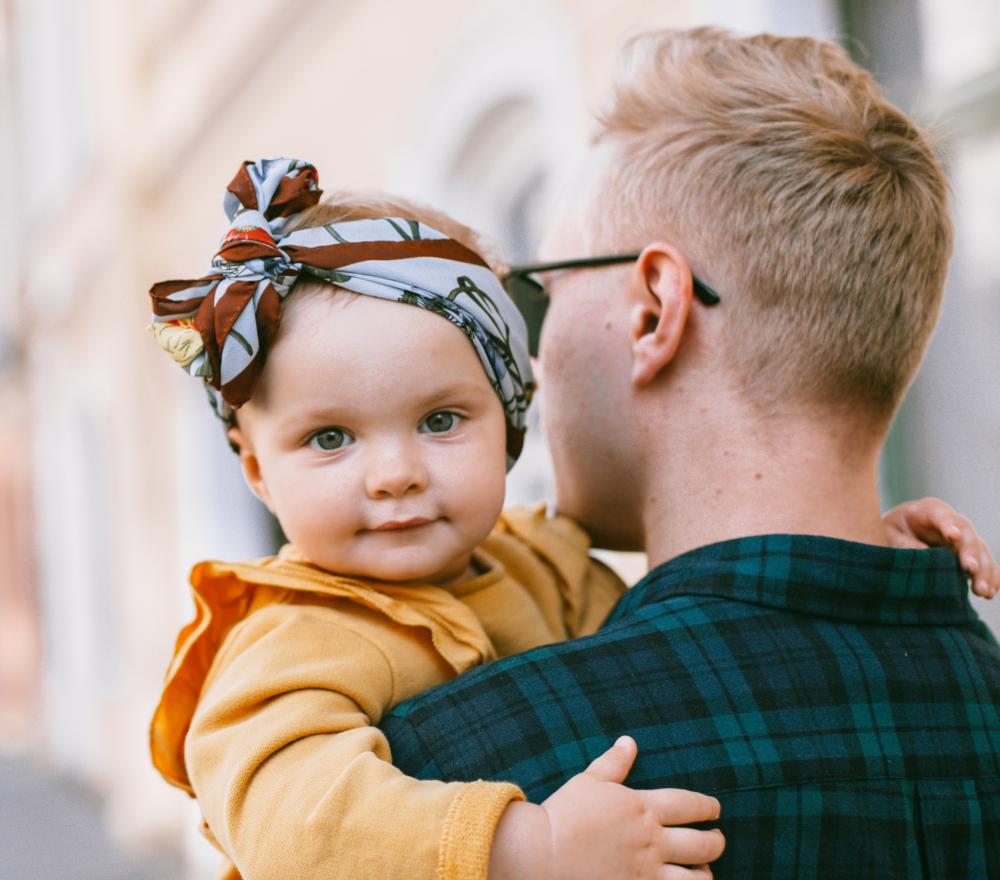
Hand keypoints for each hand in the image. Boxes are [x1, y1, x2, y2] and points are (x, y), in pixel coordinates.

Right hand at [489, 736, 723, 879]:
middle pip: (704, 843)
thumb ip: (614, 762)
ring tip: (703, 871)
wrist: (543, 852)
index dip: (708, 806)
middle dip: (716, 841)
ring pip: (697, 879)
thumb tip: (629, 742)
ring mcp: (647, 871)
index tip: (715, 809)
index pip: (690, 804)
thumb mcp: (590, 780)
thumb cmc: (565, 813)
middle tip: (717, 839)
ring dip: (705, 874)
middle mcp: (652, 840)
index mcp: (642, 808)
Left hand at [883, 497, 998, 597]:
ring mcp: (964, 539)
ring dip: (983, 571)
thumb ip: (903, 543)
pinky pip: (986, 565)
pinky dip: (990, 578)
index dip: (947, 524)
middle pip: (966, 535)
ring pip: (980, 552)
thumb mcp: (888, 533)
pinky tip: (990, 592)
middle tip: (970, 569)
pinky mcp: (970, 555)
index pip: (940, 515)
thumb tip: (924, 555)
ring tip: (982, 590)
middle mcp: (952, 522)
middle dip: (970, 552)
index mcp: (928, 510)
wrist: (898, 533)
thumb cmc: (891, 531)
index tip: (952, 535)